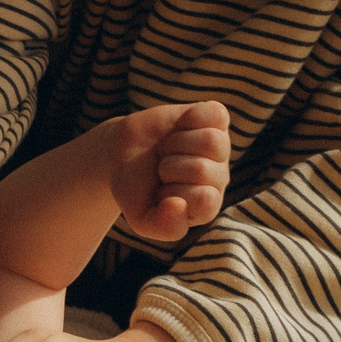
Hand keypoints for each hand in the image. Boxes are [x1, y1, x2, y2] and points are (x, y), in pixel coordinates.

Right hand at [104, 101, 231, 242]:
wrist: (120, 154)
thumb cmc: (136, 189)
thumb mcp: (143, 219)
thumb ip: (165, 226)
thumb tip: (179, 204)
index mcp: (206, 205)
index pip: (204, 200)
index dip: (172, 192)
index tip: (159, 192)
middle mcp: (218, 177)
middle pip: (203, 169)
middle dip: (170, 167)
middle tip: (161, 168)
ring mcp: (220, 147)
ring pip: (212, 142)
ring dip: (178, 143)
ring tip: (169, 150)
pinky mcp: (215, 120)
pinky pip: (216, 114)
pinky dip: (191, 118)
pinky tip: (180, 128)